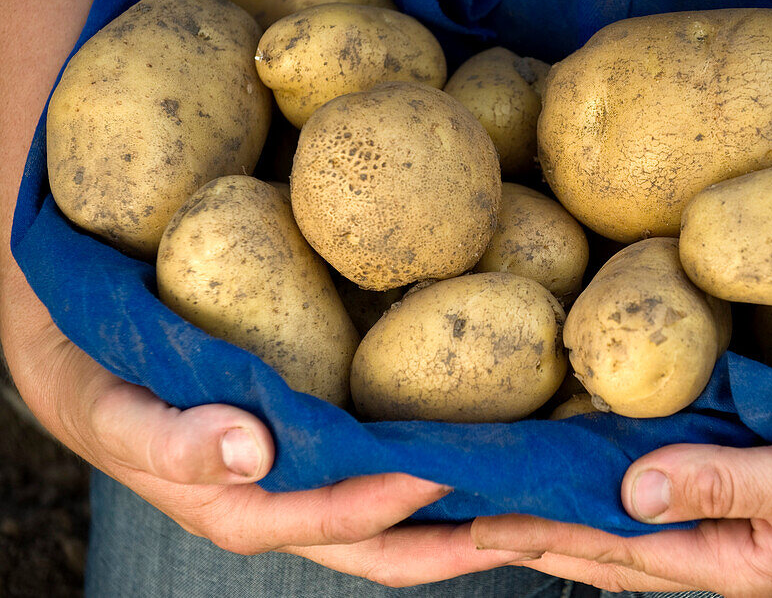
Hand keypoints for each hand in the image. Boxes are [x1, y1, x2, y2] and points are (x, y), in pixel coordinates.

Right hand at [1, 271, 527, 585]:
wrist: (88, 365)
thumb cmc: (103, 389)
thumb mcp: (119, 413)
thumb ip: (171, 438)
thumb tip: (253, 450)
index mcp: (246, 512)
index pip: (345, 518)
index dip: (405, 499)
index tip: (466, 465)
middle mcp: (290, 511)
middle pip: (393, 545)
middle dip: (468, 541)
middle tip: (544, 519)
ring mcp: (309, 486)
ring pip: (401, 521)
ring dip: (469, 517)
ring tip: (540, 499)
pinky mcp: (319, 453)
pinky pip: (387, 473)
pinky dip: (440, 472)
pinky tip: (488, 448)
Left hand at [472, 0, 771, 597]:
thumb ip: (726, 488)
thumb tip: (630, 487)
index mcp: (730, 563)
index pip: (609, 548)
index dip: (537, 529)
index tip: (468, 514)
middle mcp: (717, 540)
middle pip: (603, 535)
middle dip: (531, 521)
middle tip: (457, 501)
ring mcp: (729, 505)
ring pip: (625, 505)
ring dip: (564, 495)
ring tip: (499, 481)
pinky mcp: (745, 467)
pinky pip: (662, 469)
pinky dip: (614, 463)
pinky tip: (585, 451)